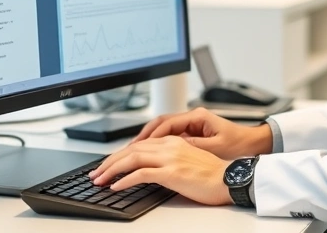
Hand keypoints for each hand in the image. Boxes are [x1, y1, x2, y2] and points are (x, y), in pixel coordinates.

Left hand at [89, 136, 230, 205]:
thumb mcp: (188, 160)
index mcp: (173, 141)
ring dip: (112, 169)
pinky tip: (116, 186)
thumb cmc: (212, 174)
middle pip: (131, 150)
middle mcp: (169, 146)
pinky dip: (125, 179)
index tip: (108, 164)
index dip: (119, 154)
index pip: (139, 144)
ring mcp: (170, 158)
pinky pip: (141, 173)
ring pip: (132, 158)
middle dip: (109, 161)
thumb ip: (169, 159)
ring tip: (100, 179)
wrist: (229, 179)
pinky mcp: (172, 172)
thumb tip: (150, 169)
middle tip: (96, 173)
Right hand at [132, 107, 271, 159]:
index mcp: (198, 116)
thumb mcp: (215, 147)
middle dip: (144, 135)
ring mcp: (192, 124)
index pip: (167, 123)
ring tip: (135, 150)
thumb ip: (193, 146)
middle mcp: (193, 117)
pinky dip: (159, 142)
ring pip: (164, 128)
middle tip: (130, 148)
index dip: (151, 135)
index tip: (138, 145)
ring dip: (150, 138)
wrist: (253, 143)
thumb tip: (173, 147)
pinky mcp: (193, 132)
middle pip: (161, 123)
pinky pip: (171, 135)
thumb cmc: (238, 144)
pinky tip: (151, 152)